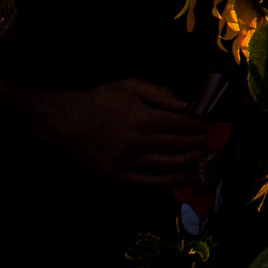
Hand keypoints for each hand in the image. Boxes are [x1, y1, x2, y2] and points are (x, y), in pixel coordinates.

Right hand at [28, 78, 209, 187]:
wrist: (60, 121)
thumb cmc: (96, 100)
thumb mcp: (128, 86)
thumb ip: (158, 93)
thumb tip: (184, 106)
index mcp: (144, 118)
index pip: (181, 125)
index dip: (196, 127)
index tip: (205, 127)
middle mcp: (139, 142)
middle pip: (178, 145)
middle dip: (197, 143)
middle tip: (207, 142)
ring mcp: (128, 161)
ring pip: (167, 165)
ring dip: (187, 161)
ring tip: (198, 157)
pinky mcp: (116, 174)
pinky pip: (147, 181)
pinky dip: (166, 181)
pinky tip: (178, 177)